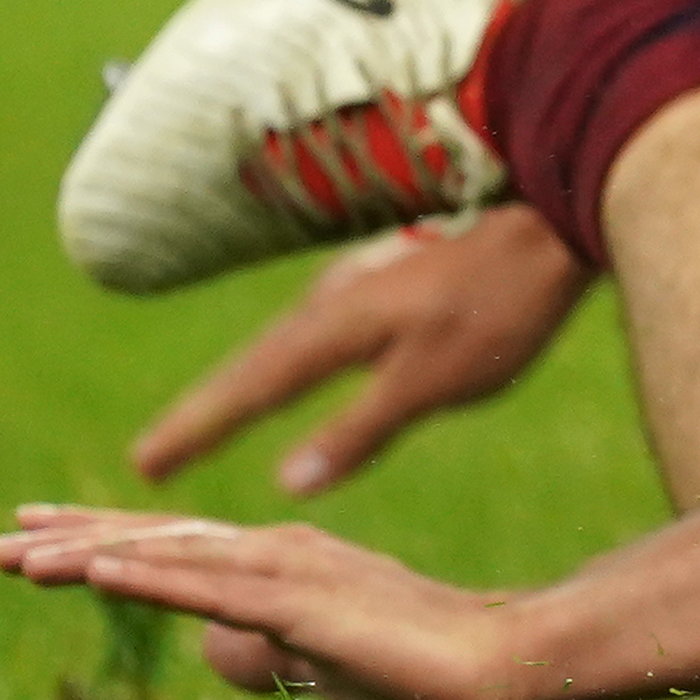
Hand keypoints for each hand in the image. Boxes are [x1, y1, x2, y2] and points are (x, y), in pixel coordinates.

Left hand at [0, 503, 542, 699]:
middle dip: (75, 542)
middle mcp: (282, 554)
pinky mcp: (308, 606)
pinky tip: (97, 575)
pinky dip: (151, 579)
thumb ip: (270, 657)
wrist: (510, 664)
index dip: (104, 542)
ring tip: (19, 560)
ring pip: (173, 559)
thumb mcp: (326, 673)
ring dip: (91, 557)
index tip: (38, 542)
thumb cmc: (432, 673)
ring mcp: (295, 575)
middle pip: (160, 542)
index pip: (178, 550)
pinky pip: (215, 591)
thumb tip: (211, 654)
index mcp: (287, 567)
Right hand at [128, 205, 589, 494]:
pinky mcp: (386, 282)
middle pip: (250, 367)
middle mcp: (330, 302)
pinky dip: (284, 361)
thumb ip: (361, 431)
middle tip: (150, 457)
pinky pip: (314, 332)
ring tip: (204, 422)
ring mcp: (357, 285)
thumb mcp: (437, 382)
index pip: (246, 391)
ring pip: (281, 345)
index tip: (143, 467)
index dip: (195, 431)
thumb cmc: (503, 305)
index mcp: (332, 329)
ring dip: (238, 386)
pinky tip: (293, 368)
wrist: (555, 215)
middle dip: (201, 413)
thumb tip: (287, 483)